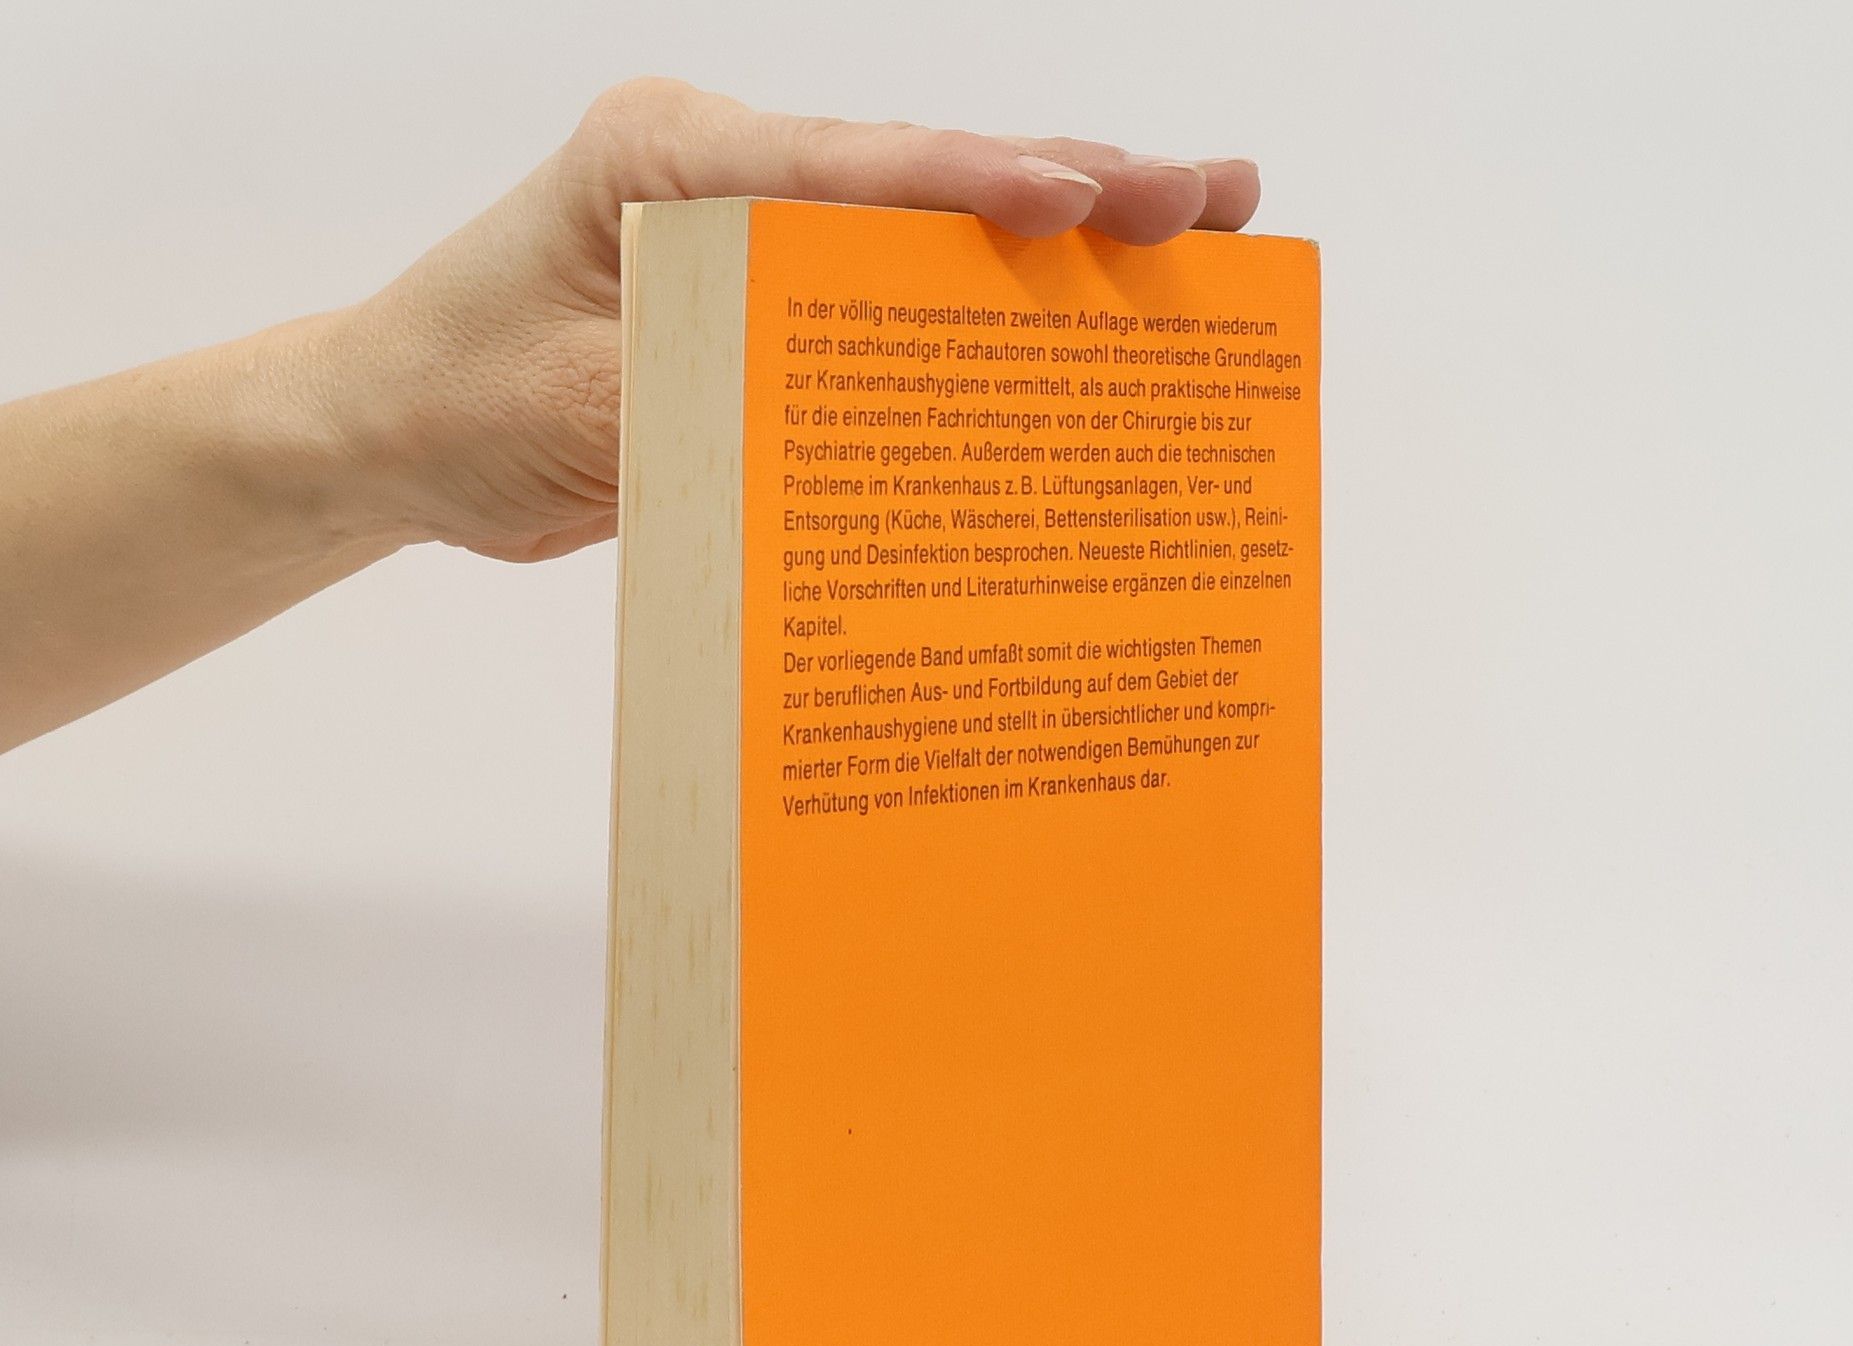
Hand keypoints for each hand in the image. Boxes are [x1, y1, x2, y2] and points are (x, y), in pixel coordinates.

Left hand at [332, 78, 1260, 563]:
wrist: (395, 435)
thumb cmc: (454, 399)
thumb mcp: (569, 408)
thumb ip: (704, 399)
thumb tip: (849, 427)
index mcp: (669, 158)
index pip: (846, 164)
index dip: (972, 187)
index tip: (1083, 201)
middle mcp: (730, 181)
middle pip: (921, 178)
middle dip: (1073, 187)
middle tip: (1213, 197)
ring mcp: (758, 242)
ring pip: (929, 237)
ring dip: (1058, 248)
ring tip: (1198, 236)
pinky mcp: (772, 318)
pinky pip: (895, 316)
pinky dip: (988, 325)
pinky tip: (1079, 333)